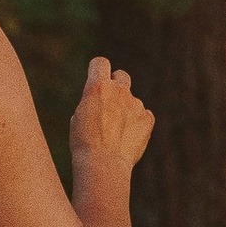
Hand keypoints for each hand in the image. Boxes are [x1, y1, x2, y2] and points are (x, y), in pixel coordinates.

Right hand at [68, 56, 153, 183]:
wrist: (103, 163)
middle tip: (109, 103)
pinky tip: (128, 139)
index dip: (97, 70)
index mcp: (98, 87)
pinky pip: (143, 115)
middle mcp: (119, 90)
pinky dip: (137, 124)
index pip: (100, 63)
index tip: (96, 78)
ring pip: (131, 101)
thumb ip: (91, 103)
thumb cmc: (84, 142)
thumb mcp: (78, 117)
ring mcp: (135, 104)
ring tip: (115, 134)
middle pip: (121, 75)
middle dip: (116, 85)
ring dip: (125, 111)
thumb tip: (99, 102)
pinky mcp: (147, 118)